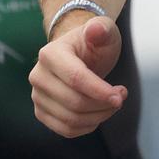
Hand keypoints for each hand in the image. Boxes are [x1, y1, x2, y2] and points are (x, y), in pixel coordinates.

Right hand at [30, 17, 127, 137]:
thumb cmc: (93, 43)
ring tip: (112, 103)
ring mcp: (37, 96)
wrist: (79, 54)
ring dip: (98, 117)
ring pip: (70, 119)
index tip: (120, 96)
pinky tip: (99, 113)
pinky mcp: (41, 112)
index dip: (99, 91)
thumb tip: (95, 30)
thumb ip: (101, 29)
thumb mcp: (104, 31)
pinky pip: (65, 130)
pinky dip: (87, 126)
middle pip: (74, 102)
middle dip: (103, 104)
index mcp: (50, 54)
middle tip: (121, 96)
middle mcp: (38, 76)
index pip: (76, 79)